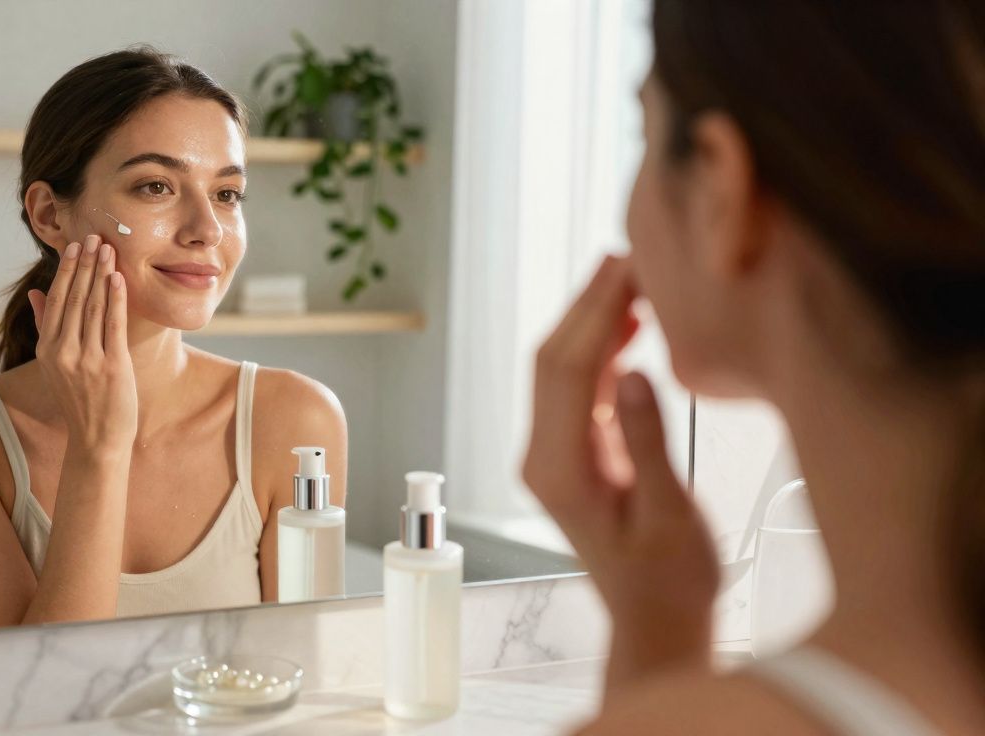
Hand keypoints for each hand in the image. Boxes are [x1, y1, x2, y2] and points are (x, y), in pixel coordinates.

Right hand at [28, 234, 137, 455]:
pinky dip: (115, 299)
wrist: (96, 440)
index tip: (75, 246)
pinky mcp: (111, 366)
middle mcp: (64, 352)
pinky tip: (118, 278)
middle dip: (85, 264)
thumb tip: (38, 293)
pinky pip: (113, 325)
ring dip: (101, 274)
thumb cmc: (80, 401)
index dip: (67, 271)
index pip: (57, 301)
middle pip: (75, 298)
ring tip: (108, 249)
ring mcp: (87, 360)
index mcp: (48, 350)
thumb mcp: (56, 365)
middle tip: (94, 236)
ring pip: (93, 307)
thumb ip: (47, 327)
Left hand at [521, 255, 717, 685]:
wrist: (655, 621)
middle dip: (588, 305)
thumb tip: (628, 371)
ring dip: (592, 323)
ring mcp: (551, 455)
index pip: (567, 371)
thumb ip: (645, 441)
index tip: (626, 267)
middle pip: (553, 361)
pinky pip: (575, 388)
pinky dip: (599, 351)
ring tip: (633, 279)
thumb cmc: (670, 581)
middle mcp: (542, 458)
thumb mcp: (668, 513)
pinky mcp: (570, 454)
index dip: (595, 313)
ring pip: (560, 370)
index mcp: (559, 470)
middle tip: (628, 256)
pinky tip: (629, 328)